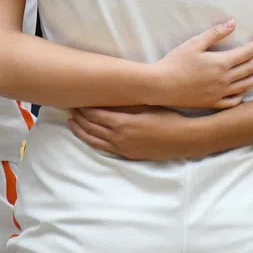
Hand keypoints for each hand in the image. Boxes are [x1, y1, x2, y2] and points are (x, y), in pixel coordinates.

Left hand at [68, 106, 201, 160]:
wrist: (184, 139)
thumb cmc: (168, 118)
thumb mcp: (146, 106)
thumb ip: (125, 104)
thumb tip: (107, 97)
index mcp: (122, 124)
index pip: (94, 115)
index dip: (82, 107)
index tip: (74, 99)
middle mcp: (119, 138)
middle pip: (91, 127)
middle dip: (78, 117)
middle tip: (68, 107)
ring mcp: (123, 148)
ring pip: (94, 140)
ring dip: (80, 131)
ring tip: (70, 123)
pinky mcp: (128, 155)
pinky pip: (104, 149)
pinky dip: (92, 142)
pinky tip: (88, 137)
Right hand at [150, 20, 252, 108]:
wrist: (161, 85)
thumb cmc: (176, 62)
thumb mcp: (195, 43)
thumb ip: (215, 33)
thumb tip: (233, 23)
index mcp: (221, 63)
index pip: (245, 53)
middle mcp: (224, 80)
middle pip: (249, 69)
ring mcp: (219, 93)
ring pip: (244, 86)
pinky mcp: (212, 103)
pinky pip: (232, 102)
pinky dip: (242, 96)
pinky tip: (244, 92)